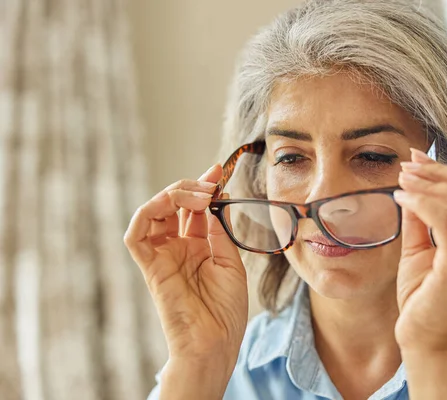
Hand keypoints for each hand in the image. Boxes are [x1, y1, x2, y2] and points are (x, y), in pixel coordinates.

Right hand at [124, 165, 247, 368]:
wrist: (215, 340)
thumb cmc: (226, 309)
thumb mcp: (230, 263)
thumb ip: (218, 232)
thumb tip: (214, 202)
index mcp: (197, 247)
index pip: (193, 210)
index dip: (202, 188)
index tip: (217, 172)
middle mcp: (177, 247)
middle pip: (173, 205)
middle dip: (191, 187)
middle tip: (211, 183)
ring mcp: (162, 255)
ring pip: (153, 212)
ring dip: (173, 195)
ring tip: (200, 195)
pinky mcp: (149, 265)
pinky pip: (135, 233)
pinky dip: (148, 211)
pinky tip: (171, 203)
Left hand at [393, 148, 446, 352]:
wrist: (421, 339)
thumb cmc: (420, 297)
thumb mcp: (418, 250)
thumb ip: (419, 220)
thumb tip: (410, 187)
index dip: (444, 170)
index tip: (415, 159)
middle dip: (436, 171)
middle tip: (406, 165)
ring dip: (428, 184)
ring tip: (401, 180)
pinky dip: (422, 202)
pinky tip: (401, 199)